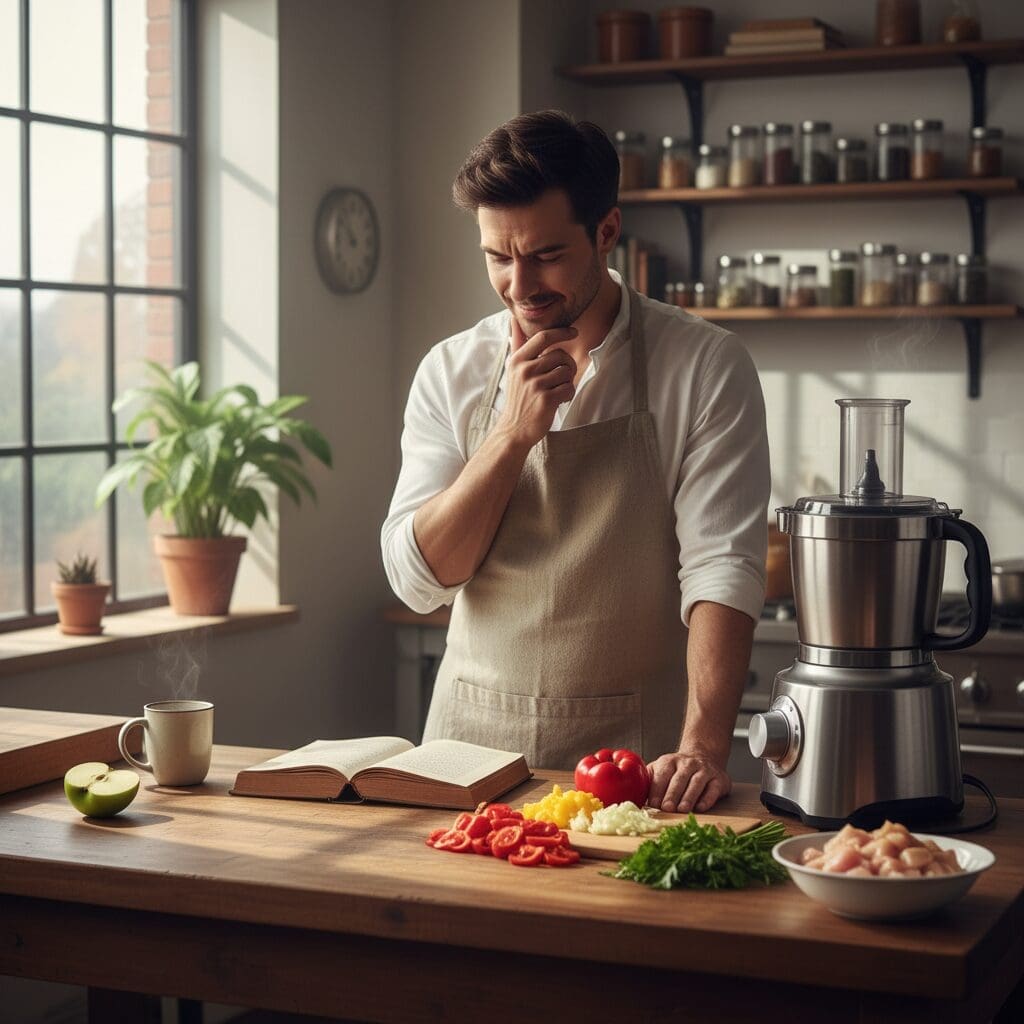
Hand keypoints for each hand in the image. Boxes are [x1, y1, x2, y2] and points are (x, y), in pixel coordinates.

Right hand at [495, 318, 576, 449]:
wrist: (514, 429)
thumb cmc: (518, 398)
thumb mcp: (512, 370)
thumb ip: (517, 344)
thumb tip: (514, 319)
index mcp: (517, 360)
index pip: (543, 337)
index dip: (561, 332)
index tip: (573, 332)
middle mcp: (525, 370)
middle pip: (560, 355)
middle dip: (567, 365)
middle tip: (562, 377)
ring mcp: (535, 385)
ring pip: (567, 372)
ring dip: (567, 381)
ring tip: (557, 390)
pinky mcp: (546, 400)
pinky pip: (569, 388)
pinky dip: (569, 394)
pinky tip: (559, 400)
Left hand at [646, 750, 731, 813]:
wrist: (703, 756)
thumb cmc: (676, 771)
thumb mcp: (660, 770)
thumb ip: (648, 780)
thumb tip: (631, 795)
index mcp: (669, 761)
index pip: (662, 775)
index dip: (657, 790)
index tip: (653, 804)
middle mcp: (688, 763)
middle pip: (679, 779)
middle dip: (672, 794)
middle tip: (667, 808)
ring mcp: (704, 770)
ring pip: (696, 783)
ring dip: (689, 797)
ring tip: (682, 810)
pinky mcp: (718, 779)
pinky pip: (713, 789)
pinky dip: (707, 798)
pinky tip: (700, 808)